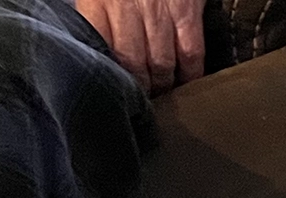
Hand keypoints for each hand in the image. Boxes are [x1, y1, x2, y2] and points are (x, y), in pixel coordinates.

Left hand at [76, 0, 205, 92]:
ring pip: (161, 63)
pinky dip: (190, 73)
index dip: (112, 77)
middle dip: (140, 88)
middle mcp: (126, 8)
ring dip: (163, 84)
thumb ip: (94, 8)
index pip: (103, 50)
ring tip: (163, 94)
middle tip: (143, 102)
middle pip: (133, 63)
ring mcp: (158, 12)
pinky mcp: (186, 11)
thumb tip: (96, 39)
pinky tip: (187, 82)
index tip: (116, 92)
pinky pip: (190, 52)